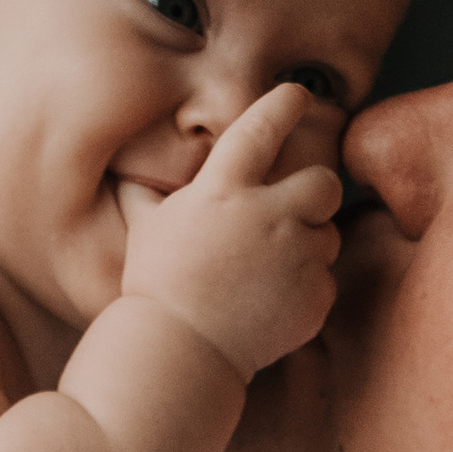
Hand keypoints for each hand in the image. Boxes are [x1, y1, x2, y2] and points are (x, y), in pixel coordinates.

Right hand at [118, 83, 343, 382]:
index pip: (264, 125)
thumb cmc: (155, 291)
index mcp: (224, 189)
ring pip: (328, 235)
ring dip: (309, 247)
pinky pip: (325, 282)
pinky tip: (272, 306)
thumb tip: (124, 176)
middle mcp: (268, 214)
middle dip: (317, 191)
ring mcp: (297, 256)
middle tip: (297, 210)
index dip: (286, 104)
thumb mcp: (145, 233)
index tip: (298, 96)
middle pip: (324, 180)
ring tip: (272, 272)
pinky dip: (306, 292)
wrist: (180, 354)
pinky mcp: (314, 296)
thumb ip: (145, 197)